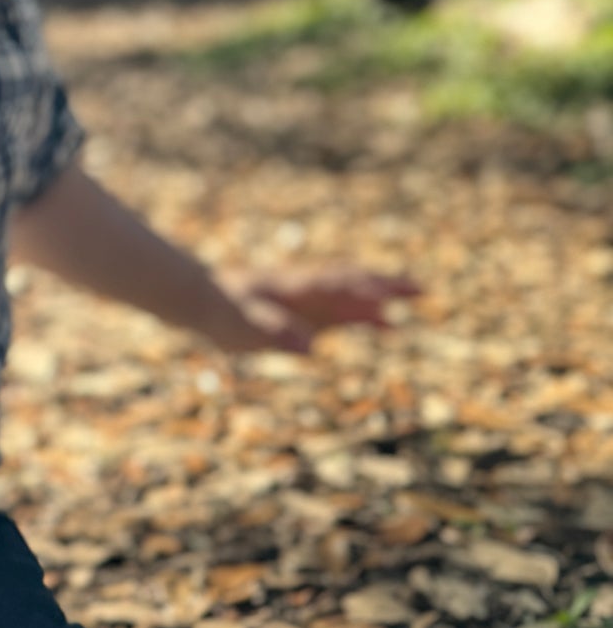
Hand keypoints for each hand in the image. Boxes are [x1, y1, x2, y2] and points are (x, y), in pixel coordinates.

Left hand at [196, 271, 419, 354]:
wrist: (204, 300)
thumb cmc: (223, 313)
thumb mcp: (243, 326)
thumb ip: (275, 332)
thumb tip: (309, 347)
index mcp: (295, 288)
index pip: (335, 285)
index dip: (361, 290)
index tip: (390, 297)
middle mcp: (308, 288)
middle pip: (353, 280)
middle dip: (386, 283)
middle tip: (423, 289)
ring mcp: (311, 298)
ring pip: (354, 290)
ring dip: (384, 292)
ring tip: (419, 296)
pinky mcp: (310, 311)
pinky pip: (346, 310)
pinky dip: (370, 314)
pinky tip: (390, 325)